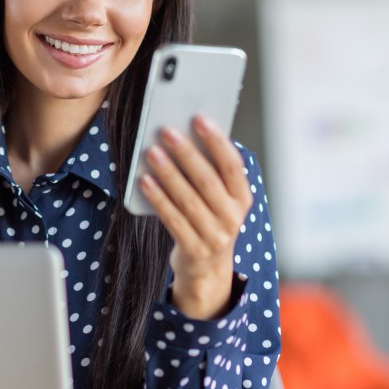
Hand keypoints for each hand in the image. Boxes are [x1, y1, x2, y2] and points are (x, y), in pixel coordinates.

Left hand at [138, 115, 252, 319]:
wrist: (208, 269)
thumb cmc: (210, 221)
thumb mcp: (221, 201)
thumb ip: (211, 174)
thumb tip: (187, 137)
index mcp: (243, 199)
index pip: (233, 166)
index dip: (217, 141)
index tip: (200, 119)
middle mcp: (232, 218)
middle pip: (207, 180)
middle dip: (186, 153)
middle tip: (167, 131)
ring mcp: (214, 236)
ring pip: (187, 199)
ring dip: (168, 173)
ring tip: (152, 152)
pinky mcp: (193, 249)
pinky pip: (172, 219)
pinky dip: (158, 199)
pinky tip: (145, 181)